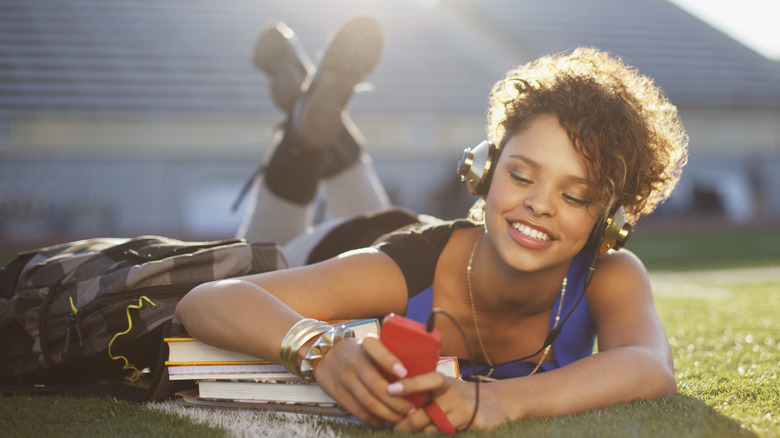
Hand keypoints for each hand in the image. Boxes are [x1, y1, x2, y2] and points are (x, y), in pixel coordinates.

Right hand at [313, 335, 415, 425]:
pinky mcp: (338, 393)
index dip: (390, 362)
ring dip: (388, 414)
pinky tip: (384, 421)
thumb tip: (420, 370)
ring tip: (401, 418)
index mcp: (366, 344)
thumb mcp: (371, 343)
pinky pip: (358, 410)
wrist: (324, 354)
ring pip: (369, 402)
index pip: (378, 351)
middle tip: (412, 409)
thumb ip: (390, 352)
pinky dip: (373, 419)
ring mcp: (345, 378)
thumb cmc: (358, 351)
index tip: (404, 374)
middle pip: (377, 385)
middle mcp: (354, 360)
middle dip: (398, 401)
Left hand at [389, 372, 508, 431]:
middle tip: (393, 428)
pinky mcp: (476, 426)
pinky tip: (426, 436)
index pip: (427, 380)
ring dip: (419, 434)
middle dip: (405, 425)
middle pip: (423, 415)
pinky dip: (436, 437)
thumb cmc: (457, 395)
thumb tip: (390, 397)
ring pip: (433, 431)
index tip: (390, 389)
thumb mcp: (444, 387)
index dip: (409, 384)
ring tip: (405, 432)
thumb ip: (424, 391)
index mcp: (445, 382)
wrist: (495, 403)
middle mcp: (455, 395)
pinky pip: (448, 436)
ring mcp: (466, 412)